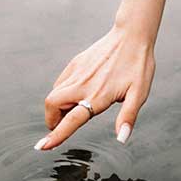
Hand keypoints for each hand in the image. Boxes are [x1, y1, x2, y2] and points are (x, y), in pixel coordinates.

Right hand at [35, 26, 155, 150]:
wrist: (133, 34)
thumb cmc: (139, 64)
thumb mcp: (139, 93)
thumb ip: (128, 117)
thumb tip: (122, 138)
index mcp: (98, 95)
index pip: (70, 120)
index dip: (55, 136)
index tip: (41, 147)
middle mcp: (83, 84)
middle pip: (52, 106)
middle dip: (52, 120)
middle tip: (63, 126)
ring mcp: (78, 71)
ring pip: (54, 93)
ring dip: (57, 107)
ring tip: (73, 109)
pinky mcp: (77, 62)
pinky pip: (60, 81)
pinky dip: (61, 92)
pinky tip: (76, 92)